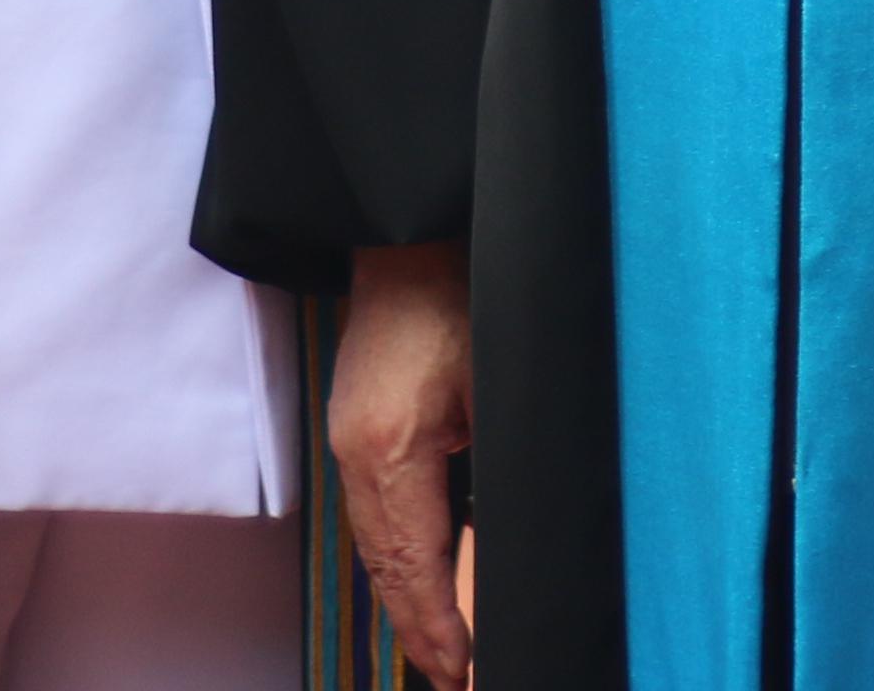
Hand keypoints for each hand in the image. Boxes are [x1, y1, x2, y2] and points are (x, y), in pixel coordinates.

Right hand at [330, 242, 473, 690]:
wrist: (416, 228)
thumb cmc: (468, 291)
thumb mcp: (503, 382)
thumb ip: (509, 466)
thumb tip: (522, 543)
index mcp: (390, 448)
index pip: (411, 565)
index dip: (438, 626)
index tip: (462, 673)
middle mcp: (358, 451)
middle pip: (386, 567)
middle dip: (421, 631)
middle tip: (457, 681)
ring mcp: (350, 437)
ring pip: (377, 545)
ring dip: (409, 600)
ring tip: (444, 656)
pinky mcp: (359, 424)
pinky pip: (377, 513)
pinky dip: (399, 560)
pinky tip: (423, 587)